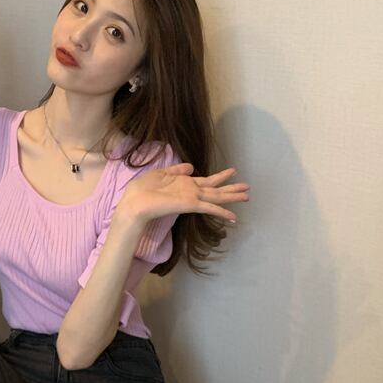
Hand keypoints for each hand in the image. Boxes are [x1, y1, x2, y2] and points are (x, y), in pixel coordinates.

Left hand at [118, 164, 249, 224]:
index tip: (232, 171)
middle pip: (216, 189)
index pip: (206, 180)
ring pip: (216, 197)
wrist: (134, 203)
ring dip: (232, 196)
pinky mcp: (189, 205)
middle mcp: (190, 192)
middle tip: (248, 188)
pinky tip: (233, 216)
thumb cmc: (142, 190)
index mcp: (184, 184)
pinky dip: (222, 212)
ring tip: (247, 196)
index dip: (220, 176)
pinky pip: (209, 207)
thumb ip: (177, 170)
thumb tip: (191, 166)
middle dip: (232, 189)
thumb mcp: (161, 174)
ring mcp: (191, 199)